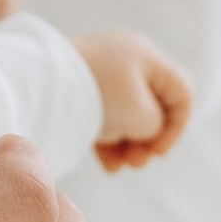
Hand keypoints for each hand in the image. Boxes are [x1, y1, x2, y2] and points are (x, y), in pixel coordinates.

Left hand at [79, 31, 192, 172]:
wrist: (39, 83)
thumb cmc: (97, 94)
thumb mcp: (140, 114)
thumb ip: (155, 124)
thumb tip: (143, 128)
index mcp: (146, 57)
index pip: (181, 91)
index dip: (178, 126)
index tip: (158, 152)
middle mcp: (125, 60)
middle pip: (153, 105)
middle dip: (148, 139)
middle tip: (137, 162)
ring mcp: (100, 73)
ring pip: (127, 114)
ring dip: (129, 144)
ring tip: (121, 165)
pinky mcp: (79, 88)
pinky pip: (103, 117)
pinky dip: (108, 141)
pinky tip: (107, 165)